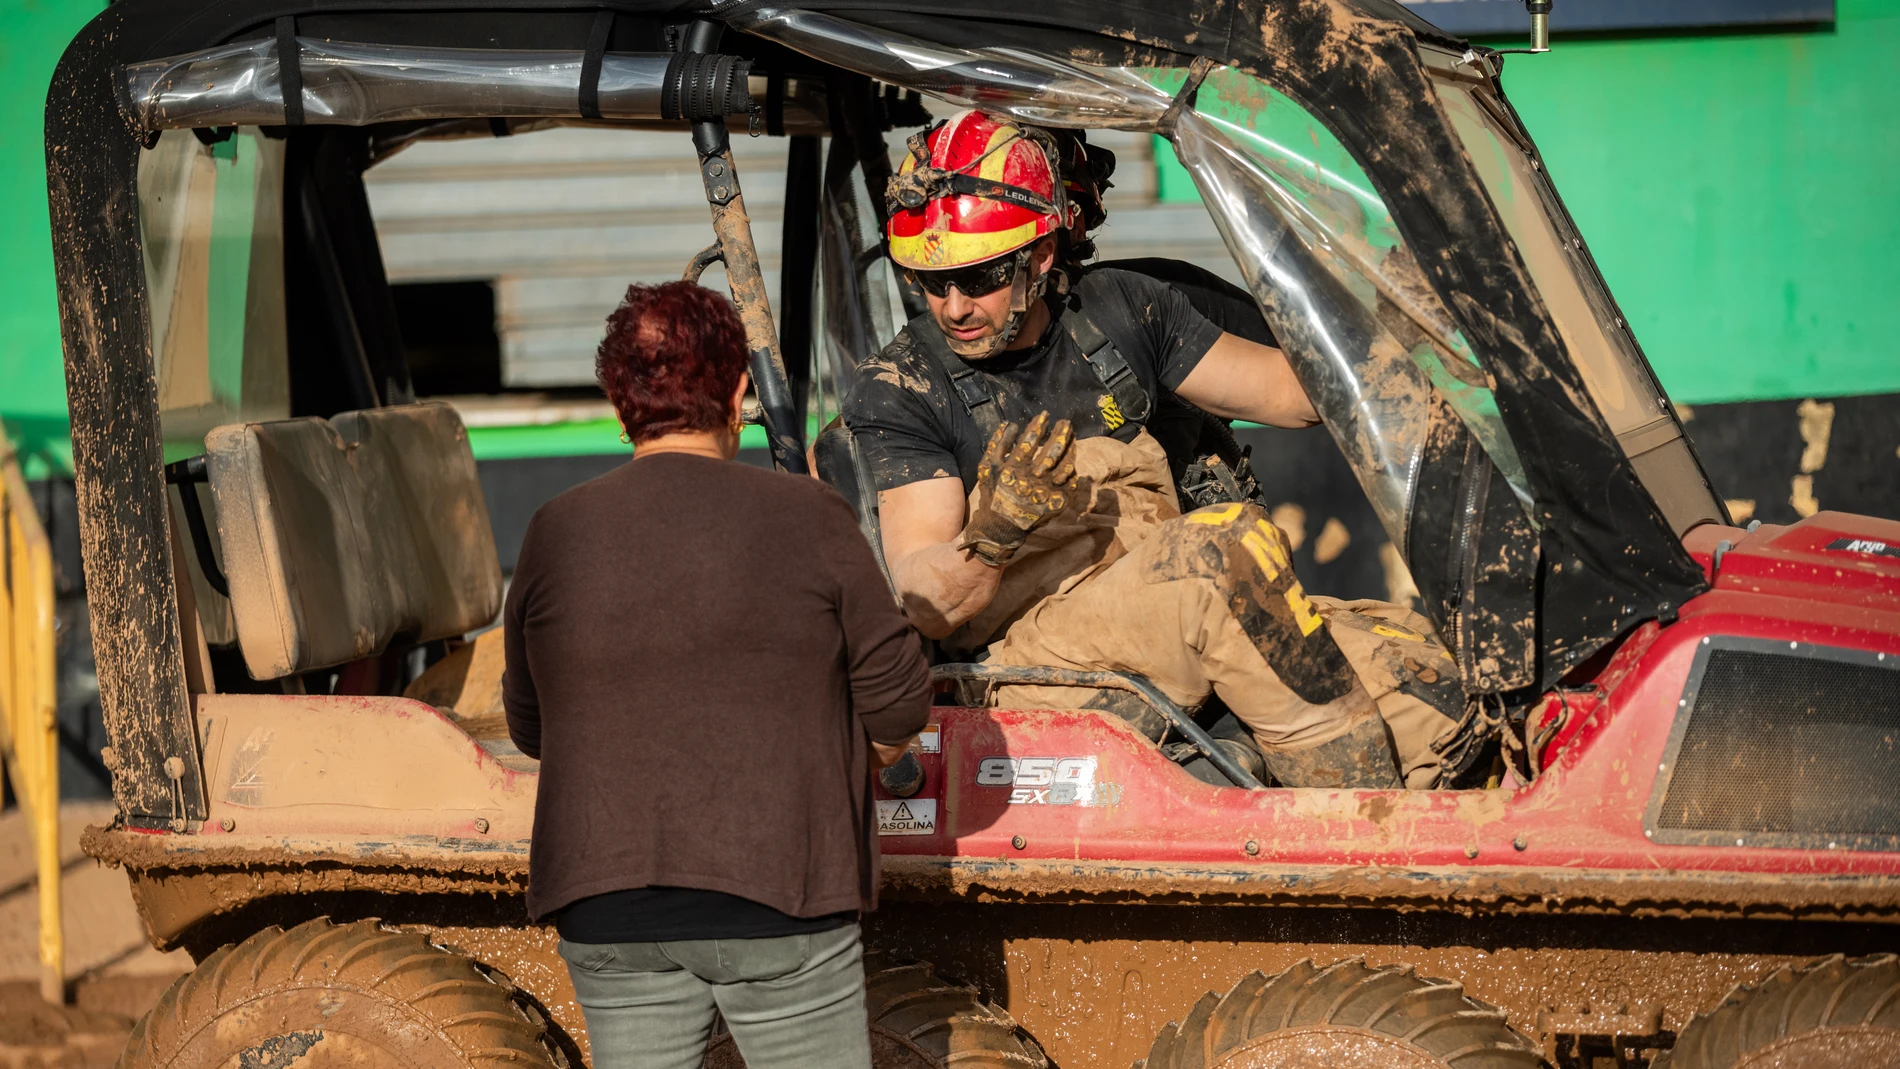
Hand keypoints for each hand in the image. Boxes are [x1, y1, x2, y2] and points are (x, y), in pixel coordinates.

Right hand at [957, 411, 1082, 566]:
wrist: (1002, 525)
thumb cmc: (993, 494)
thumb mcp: (986, 468)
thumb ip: (996, 444)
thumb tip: (1008, 423)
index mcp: (1014, 468)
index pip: (1031, 440)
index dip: (1039, 425)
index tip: (1045, 415)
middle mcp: (1032, 478)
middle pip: (1052, 450)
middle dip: (1060, 432)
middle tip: (1065, 422)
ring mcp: (1046, 490)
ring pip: (1064, 464)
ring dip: (1070, 447)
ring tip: (1073, 436)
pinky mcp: (1056, 501)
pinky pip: (1069, 480)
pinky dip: (1072, 466)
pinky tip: (1072, 456)